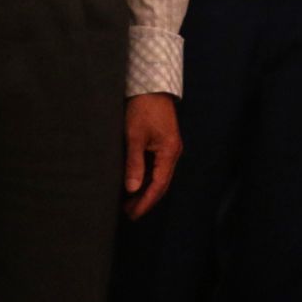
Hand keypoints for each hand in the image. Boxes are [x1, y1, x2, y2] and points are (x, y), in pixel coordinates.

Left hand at [122, 92, 181, 218]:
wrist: (151, 87)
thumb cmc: (142, 109)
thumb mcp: (134, 137)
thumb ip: (134, 163)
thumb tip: (132, 189)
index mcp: (169, 152)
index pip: (158, 185)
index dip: (146, 202)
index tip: (133, 214)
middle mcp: (173, 153)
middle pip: (162, 184)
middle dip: (146, 200)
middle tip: (129, 213)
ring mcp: (170, 148)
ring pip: (160, 176)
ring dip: (146, 190)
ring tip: (129, 202)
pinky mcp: (164, 143)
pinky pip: (157, 167)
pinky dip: (146, 178)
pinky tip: (135, 183)